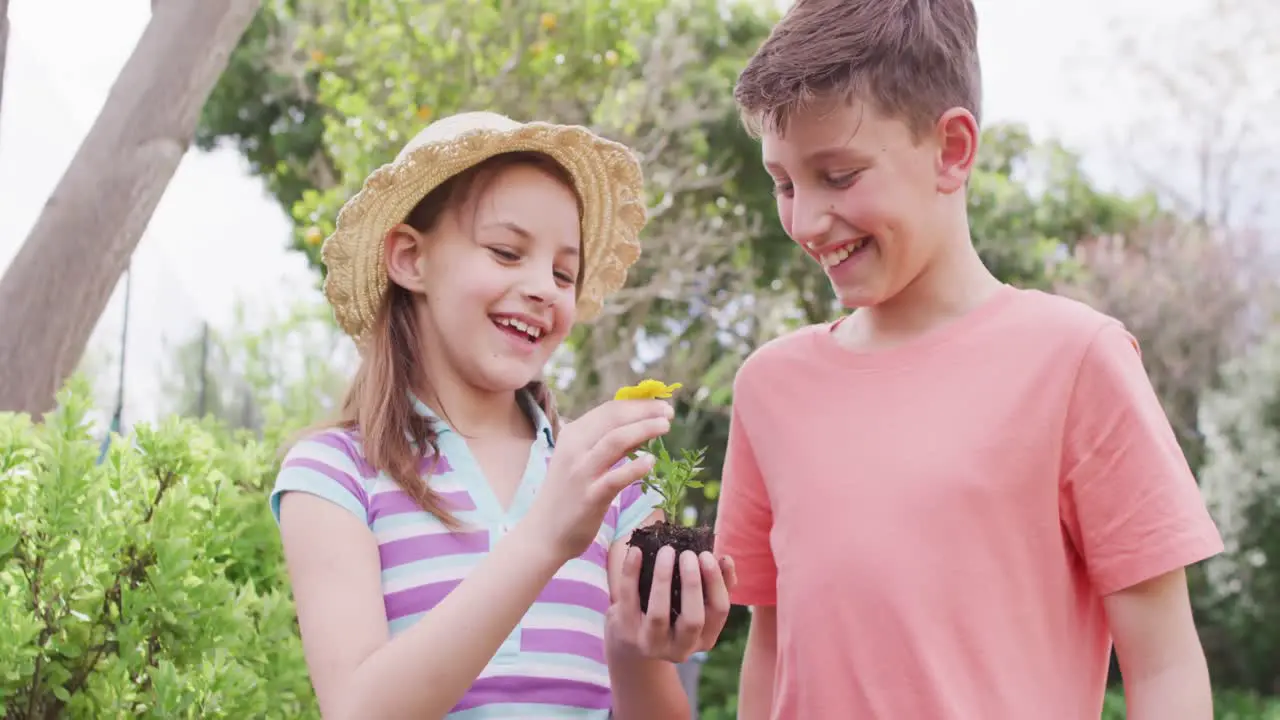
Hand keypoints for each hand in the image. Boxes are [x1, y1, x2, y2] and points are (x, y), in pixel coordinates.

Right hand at [526, 399, 673, 560]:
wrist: (544, 532)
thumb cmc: (568, 494)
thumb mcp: (582, 460)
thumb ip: (606, 442)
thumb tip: (639, 425)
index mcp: (573, 434)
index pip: (609, 410)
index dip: (638, 404)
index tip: (660, 404)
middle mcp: (575, 448)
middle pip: (614, 418)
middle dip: (644, 411)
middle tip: (669, 411)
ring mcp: (581, 472)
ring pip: (615, 440)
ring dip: (643, 429)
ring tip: (665, 426)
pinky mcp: (590, 496)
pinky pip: (616, 477)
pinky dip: (635, 467)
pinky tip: (651, 462)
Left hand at [607, 545, 736, 662]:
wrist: (632, 638)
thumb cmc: (672, 612)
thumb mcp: (695, 605)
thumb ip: (713, 584)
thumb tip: (725, 559)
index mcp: (705, 638)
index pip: (719, 611)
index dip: (717, 582)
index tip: (709, 555)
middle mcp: (681, 648)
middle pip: (693, 619)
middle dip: (692, 583)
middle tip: (689, 554)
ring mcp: (652, 644)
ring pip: (659, 614)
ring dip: (663, 578)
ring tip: (667, 550)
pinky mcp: (627, 632)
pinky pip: (629, 599)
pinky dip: (631, 572)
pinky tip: (635, 551)